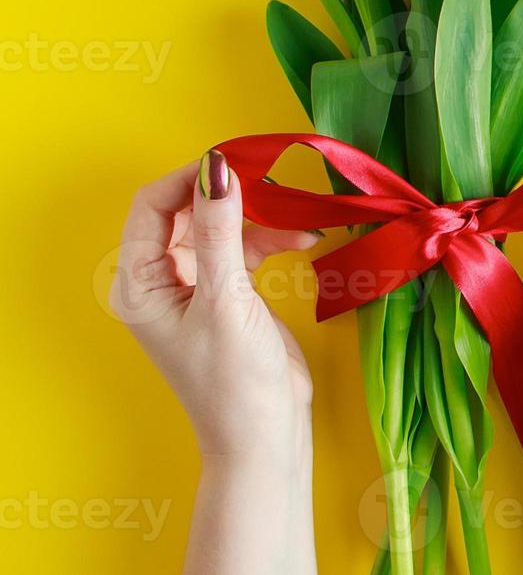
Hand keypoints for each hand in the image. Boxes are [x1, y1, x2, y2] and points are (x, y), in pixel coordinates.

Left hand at [113, 150, 318, 573]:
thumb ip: (219, 230)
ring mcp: (195, 288)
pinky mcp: (227, 295)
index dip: (191, 178)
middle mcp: (160, 280)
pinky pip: (242, 248)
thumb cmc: (236, 379)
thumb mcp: (226, 299)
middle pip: (186, 211)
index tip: (238, 162)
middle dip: (228, 194)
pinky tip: (305, 237)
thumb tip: (216, 166)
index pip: (153, 205)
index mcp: (140, 282)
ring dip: (257, 216)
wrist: (266, 435)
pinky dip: (271, 238)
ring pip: (219, 227)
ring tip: (297, 213)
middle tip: (273, 180)